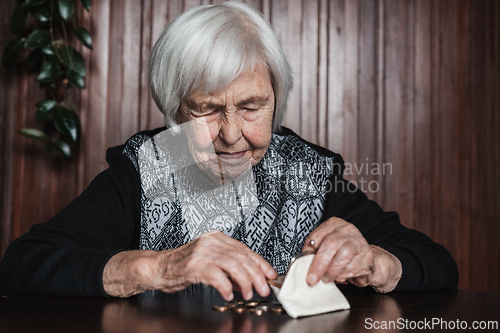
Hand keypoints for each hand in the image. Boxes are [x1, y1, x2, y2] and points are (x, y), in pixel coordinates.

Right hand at [103, 231, 277, 299]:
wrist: (158, 268)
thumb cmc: (183, 266)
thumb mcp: (211, 263)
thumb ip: (230, 268)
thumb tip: (250, 279)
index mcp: (218, 238)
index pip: (245, 250)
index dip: (261, 264)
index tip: (270, 275)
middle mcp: (211, 242)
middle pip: (241, 257)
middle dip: (256, 275)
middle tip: (263, 288)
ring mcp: (201, 252)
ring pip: (232, 264)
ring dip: (244, 282)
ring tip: (248, 293)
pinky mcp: (193, 265)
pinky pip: (215, 275)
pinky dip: (226, 286)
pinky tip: (229, 294)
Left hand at [302, 217, 401, 292]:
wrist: (366, 260)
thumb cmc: (341, 253)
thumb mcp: (326, 248)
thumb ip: (314, 251)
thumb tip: (302, 262)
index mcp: (334, 224)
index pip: (317, 235)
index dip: (308, 251)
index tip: (304, 264)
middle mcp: (347, 230)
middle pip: (330, 244)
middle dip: (319, 264)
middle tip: (313, 278)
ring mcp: (359, 242)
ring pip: (343, 256)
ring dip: (332, 271)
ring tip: (327, 278)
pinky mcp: (367, 257)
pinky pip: (352, 268)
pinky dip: (343, 275)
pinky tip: (340, 276)